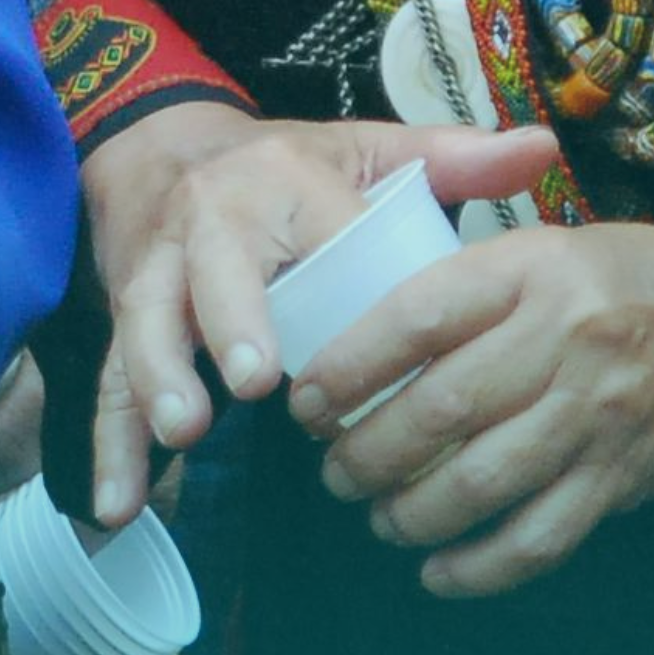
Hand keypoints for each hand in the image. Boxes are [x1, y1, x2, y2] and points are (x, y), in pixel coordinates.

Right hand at [75, 101, 442, 532]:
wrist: (162, 149)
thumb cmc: (288, 170)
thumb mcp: (367, 149)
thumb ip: (454, 158)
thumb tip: (544, 149)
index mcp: (283, 183)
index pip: (313, 222)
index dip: (323, 265)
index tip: (357, 319)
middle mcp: (209, 223)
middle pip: (211, 270)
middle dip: (226, 320)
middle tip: (254, 381)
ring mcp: (158, 274)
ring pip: (145, 325)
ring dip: (157, 379)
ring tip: (185, 434)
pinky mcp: (125, 321)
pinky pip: (109, 383)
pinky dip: (113, 447)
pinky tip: (122, 505)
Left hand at [294, 139, 653, 596]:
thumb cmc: (620, 281)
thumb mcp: (542, 250)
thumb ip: (464, 287)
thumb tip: (356, 342)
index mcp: (530, 270)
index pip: (416, 317)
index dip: (348, 366)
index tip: (307, 400)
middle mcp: (563, 340)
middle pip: (440, 409)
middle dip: (367, 451)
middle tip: (334, 470)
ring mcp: (595, 415)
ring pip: (481, 481)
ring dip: (410, 512)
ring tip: (377, 517)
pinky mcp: (620, 478)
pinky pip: (539, 538)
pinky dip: (479, 566)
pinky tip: (438, 572)